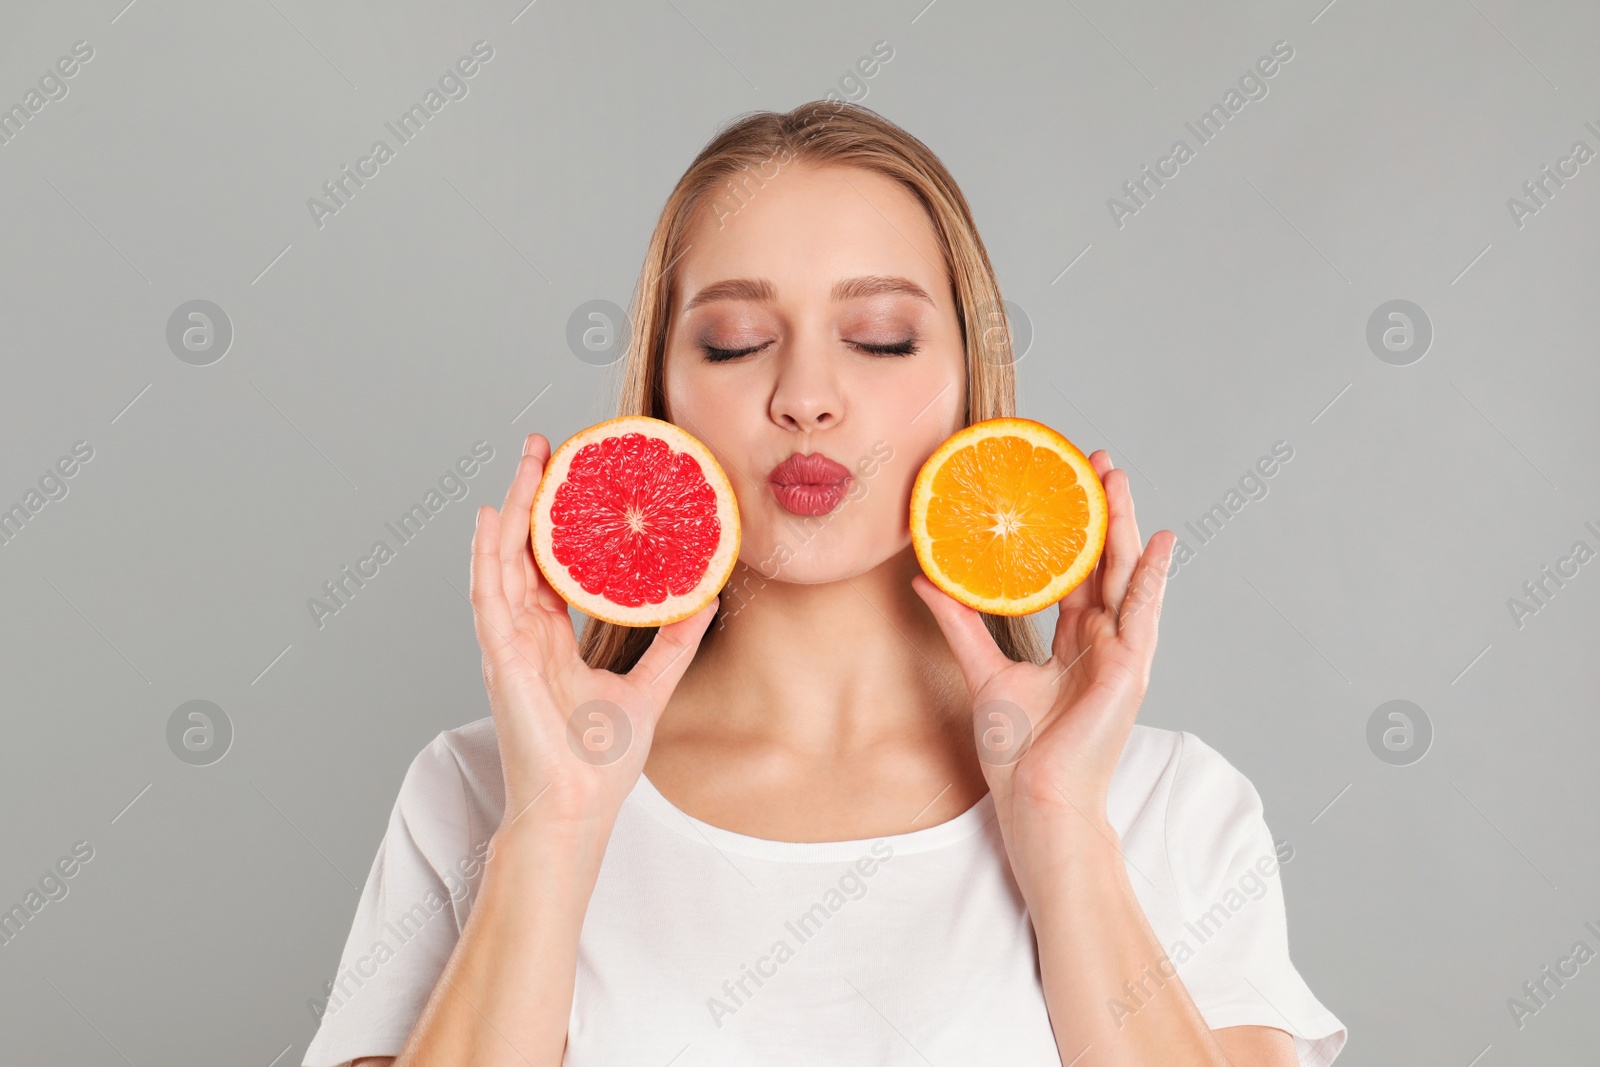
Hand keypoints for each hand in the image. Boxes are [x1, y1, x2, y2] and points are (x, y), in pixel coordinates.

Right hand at [469, 433, 718, 836]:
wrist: (578, 812)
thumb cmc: (599, 765)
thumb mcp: (649, 688)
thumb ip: (674, 643)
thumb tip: (708, 599)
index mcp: (550, 639)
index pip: (549, 563)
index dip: (556, 518)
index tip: (572, 475)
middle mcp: (524, 634)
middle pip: (522, 548)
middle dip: (529, 495)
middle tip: (543, 445)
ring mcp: (507, 644)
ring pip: (501, 559)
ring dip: (509, 507)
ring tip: (523, 459)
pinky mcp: (499, 659)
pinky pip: (487, 596)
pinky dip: (486, 555)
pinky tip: (489, 517)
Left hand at [912, 450, 1174, 884]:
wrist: (1037, 800)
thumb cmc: (1018, 753)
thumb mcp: (983, 671)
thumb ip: (960, 623)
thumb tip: (925, 579)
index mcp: (1073, 643)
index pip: (1075, 572)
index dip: (1069, 529)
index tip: (1060, 485)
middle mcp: (1101, 641)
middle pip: (1103, 562)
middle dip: (1100, 510)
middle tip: (1093, 461)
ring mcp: (1120, 653)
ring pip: (1125, 575)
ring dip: (1123, 525)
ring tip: (1118, 477)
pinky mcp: (1131, 668)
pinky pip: (1144, 612)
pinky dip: (1153, 576)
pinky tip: (1158, 540)